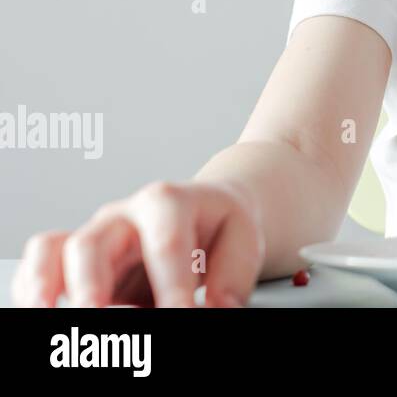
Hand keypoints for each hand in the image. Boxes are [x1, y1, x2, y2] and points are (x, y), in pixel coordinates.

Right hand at [10, 180, 264, 307]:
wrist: (206, 210)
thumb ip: (233, 275)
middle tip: (100, 314)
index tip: (182, 313)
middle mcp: (122, 216)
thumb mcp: (242, 238)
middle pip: (93, 242)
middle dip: (92, 283)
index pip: (165, 241)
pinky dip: (33, 288)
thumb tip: (217, 308)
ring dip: (46, 285)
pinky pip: (41, 264)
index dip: (171, 282)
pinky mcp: (76, 258)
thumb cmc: (219, 226)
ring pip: (55, 250)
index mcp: (168, 201)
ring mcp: (94, 235)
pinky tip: (39, 311)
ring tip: (47, 314)